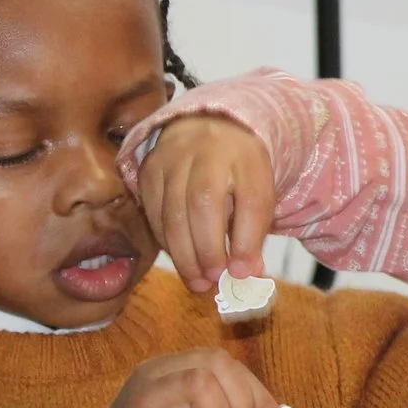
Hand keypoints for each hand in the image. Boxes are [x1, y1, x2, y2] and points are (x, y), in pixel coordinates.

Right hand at [134, 113, 277, 292]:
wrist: (207, 127)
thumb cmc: (237, 169)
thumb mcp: (258, 192)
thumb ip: (254, 231)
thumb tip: (245, 273)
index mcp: (248, 155)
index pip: (251, 199)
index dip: (246, 240)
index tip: (242, 271)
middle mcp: (209, 150)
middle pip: (205, 204)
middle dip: (208, 250)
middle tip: (213, 280)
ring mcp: (174, 157)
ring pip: (173, 212)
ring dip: (184, 254)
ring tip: (197, 281)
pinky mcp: (149, 168)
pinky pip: (153, 213)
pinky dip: (166, 242)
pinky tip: (180, 257)